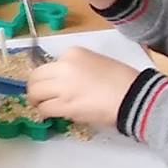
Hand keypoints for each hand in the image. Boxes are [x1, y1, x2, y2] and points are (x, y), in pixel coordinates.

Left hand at [26, 47, 142, 128]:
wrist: (133, 95)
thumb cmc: (121, 79)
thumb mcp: (95, 62)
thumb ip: (75, 67)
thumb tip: (63, 81)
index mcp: (73, 53)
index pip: (48, 64)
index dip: (47, 77)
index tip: (50, 85)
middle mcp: (64, 66)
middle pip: (35, 77)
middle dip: (34, 88)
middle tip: (38, 97)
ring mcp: (63, 86)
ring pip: (35, 93)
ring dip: (36, 101)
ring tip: (42, 106)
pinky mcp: (65, 105)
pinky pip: (44, 108)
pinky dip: (44, 112)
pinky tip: (50, 114)